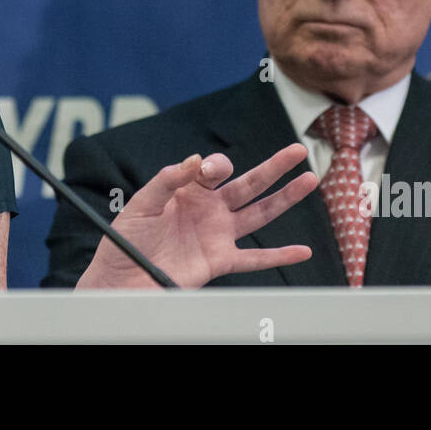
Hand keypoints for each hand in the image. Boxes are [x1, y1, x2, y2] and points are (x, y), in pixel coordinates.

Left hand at [75, 143, 317, 288]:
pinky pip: (254, 259)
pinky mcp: (219, 261)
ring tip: (309, 180)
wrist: (121, 279)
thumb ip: (167, 180)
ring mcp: (218, 234)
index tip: (207, 173)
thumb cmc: (126, 239)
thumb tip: (196, 160)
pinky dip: (279, 256)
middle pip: (249, 184)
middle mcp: (209, 209)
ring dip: (285, 198)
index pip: (216, 169)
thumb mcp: (141, 203)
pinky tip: (302, 252)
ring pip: (260, 213)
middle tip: (298, 150)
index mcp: (190, 190)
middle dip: (274, 167)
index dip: (217, 166)